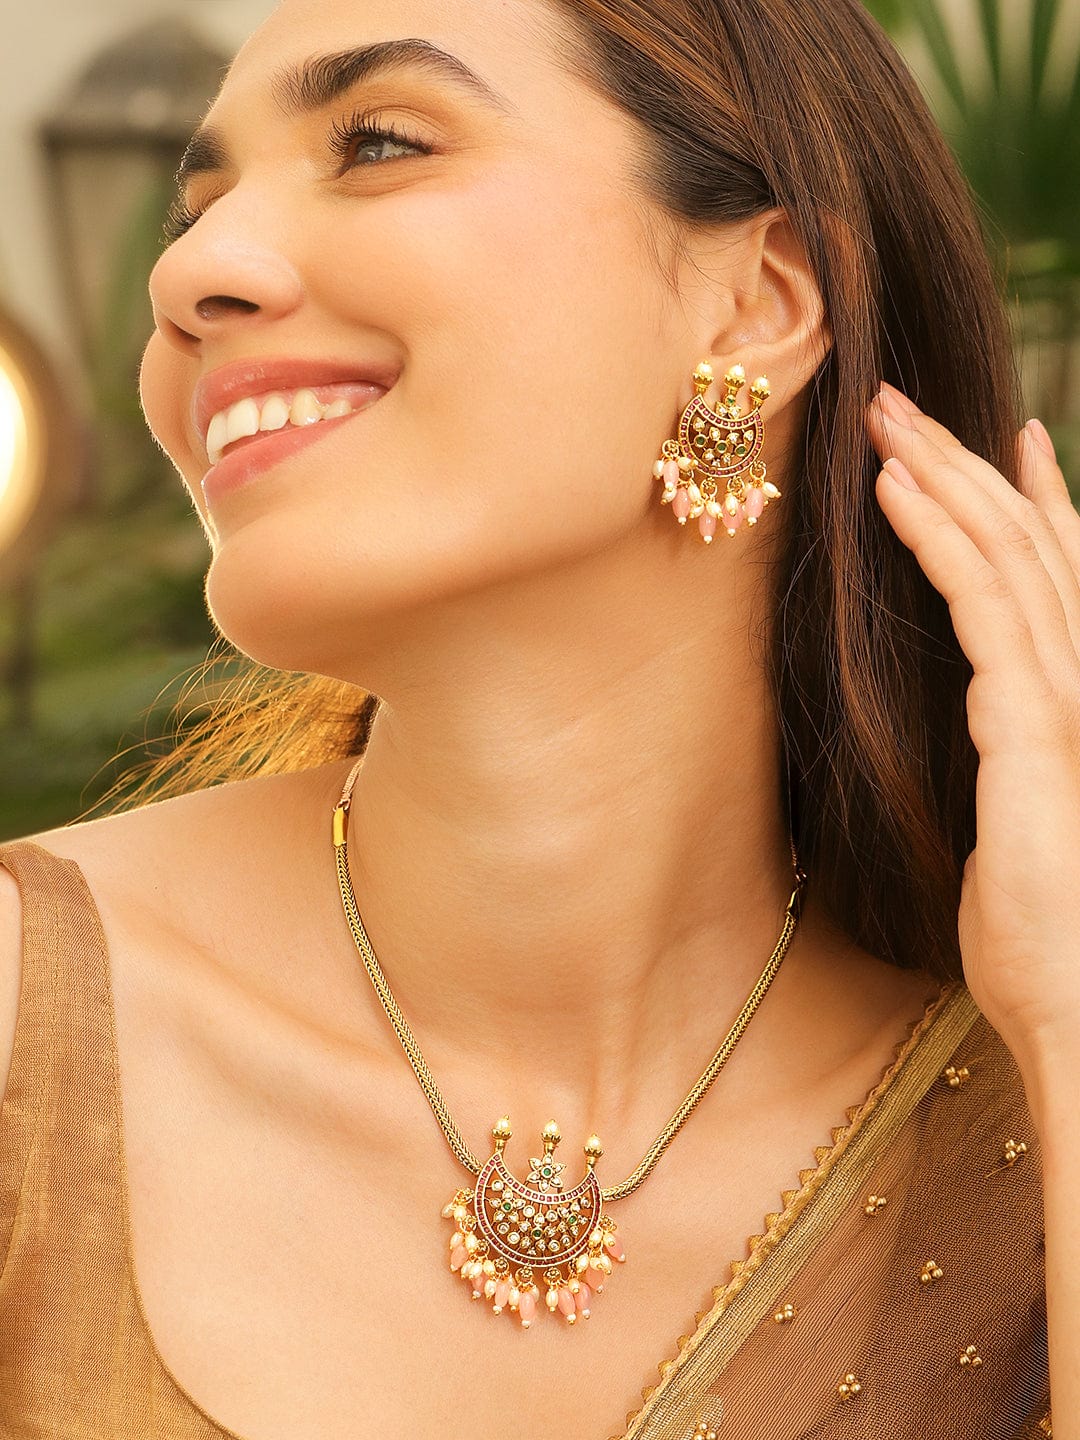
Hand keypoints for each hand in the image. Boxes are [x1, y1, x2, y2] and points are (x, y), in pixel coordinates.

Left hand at [868, 384, 1079, 1069]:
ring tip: (884, 417)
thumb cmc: (1041, 940)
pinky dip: (936, 537)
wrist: (1075, 1007)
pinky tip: (893, 491)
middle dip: (965, 465)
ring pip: (1005, 554)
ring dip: (941, 476)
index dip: (1037, 503)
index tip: (1004, 443)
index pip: (1060, 579)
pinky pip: (979, 603)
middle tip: (903, 404)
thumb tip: (987, 741)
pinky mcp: (1032, 722)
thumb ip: (1011, 766)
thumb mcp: (1015, 829)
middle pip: (1028, 544)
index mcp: (1079, 703)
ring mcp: (1069, 697)